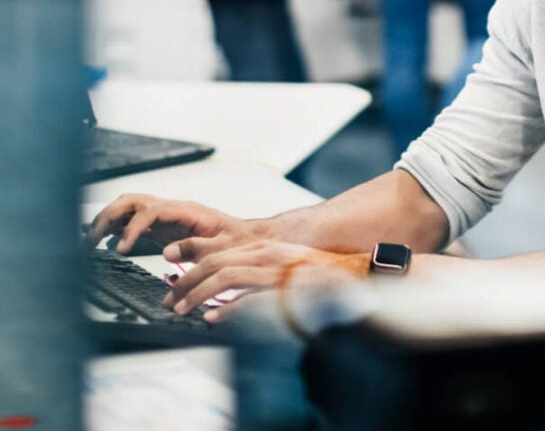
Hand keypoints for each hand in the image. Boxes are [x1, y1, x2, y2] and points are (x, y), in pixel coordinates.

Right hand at [86, 194, 255, 255]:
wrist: (246, 239)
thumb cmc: (236, 242)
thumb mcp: (221, 248)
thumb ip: (197, 248)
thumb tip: (167, 251)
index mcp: (187, 211)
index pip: (151, 210)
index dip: (133, 227)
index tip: (121, 248)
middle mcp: (172, 209)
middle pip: (133, 201)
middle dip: (110, 216)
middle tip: (92, 240)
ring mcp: (165, 216)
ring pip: (129, 207)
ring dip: (108, 219)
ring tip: (91, 241)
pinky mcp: (161, 227)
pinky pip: (133, 220)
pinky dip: (116, 227)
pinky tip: (105, 242)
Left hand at [162, 239, 369, 321]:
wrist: (353, 274)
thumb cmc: (318, 276)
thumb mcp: (281, 267)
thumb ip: (254, 275)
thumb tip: (222, 297)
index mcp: (265, 248)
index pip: (218, 252)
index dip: (191, 263)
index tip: (171, 275)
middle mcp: (268, 255)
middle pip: (216, 263)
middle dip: (187, 281)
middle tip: (170, 299)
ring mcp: (277, 271)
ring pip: (227, 276)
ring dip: (199, 293)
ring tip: (183, 310)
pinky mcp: (287, 289)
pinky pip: (252, 298)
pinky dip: (230, 308)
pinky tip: (214, 317)